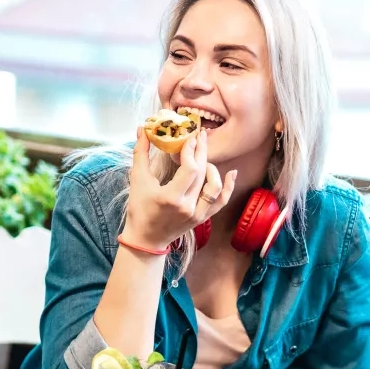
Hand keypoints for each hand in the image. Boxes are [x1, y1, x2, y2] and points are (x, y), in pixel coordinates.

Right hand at [122, 127, 236, 249]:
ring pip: (215, 187)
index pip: (190, 169)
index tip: (189, 138)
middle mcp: (187, 207)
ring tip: (204, 156)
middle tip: (200, 135)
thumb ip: (140, 152)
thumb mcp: (137, 179)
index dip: (191, 151)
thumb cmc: (139, 209)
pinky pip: (221, 202)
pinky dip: (228, 187)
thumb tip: (142, 129)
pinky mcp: (203, 218)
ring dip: (212, 168)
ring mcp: (197, 214)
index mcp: (171, 198)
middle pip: (202, 174)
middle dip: (202, 152)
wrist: (146, 239)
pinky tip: (232, 173)